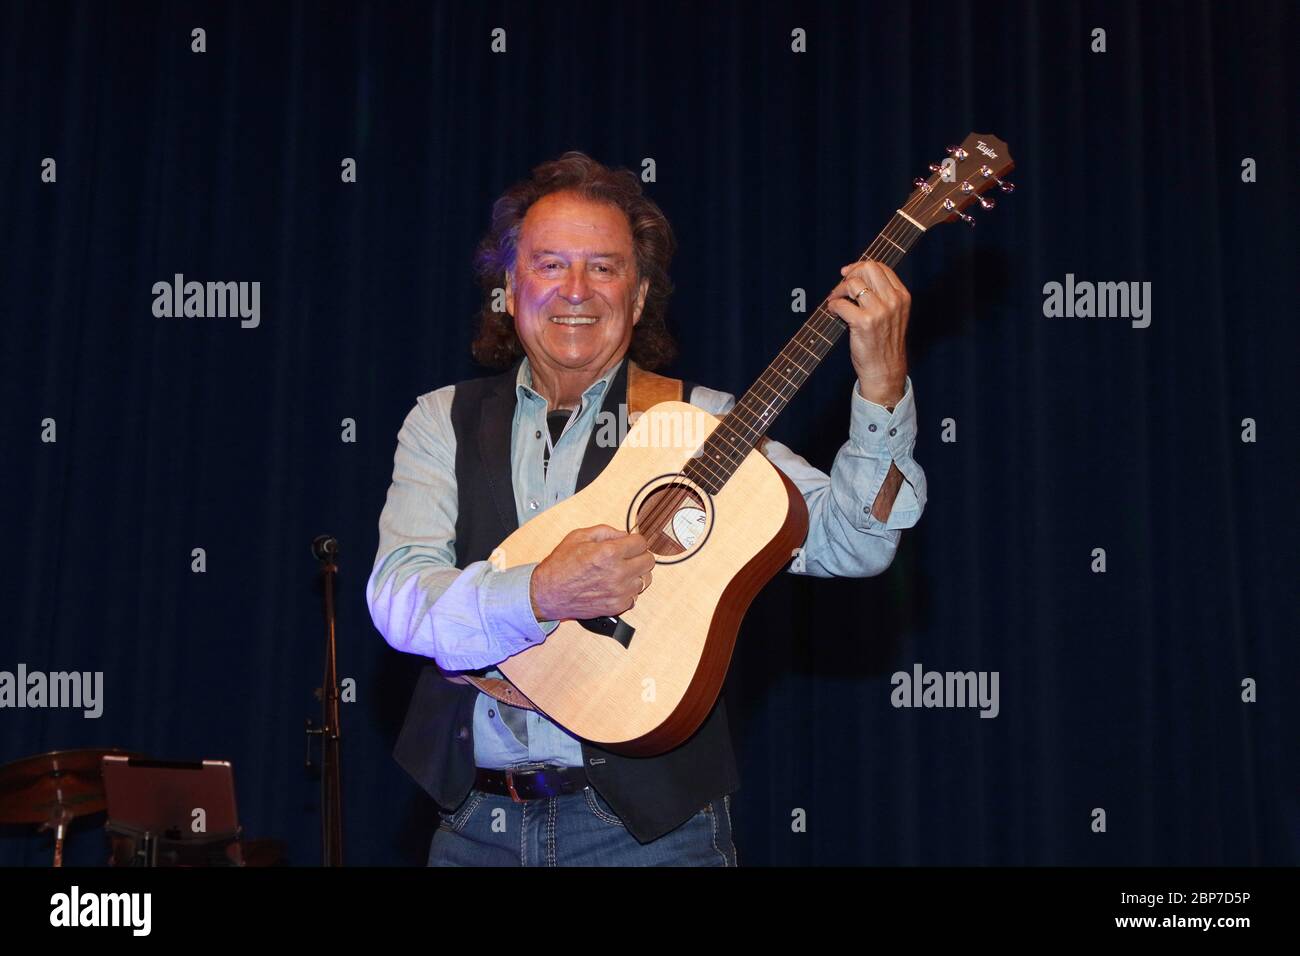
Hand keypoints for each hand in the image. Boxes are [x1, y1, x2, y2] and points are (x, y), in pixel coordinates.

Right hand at [530, 525, 653, 620]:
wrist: (548, 593)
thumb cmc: (560, 565)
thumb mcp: (579, 536)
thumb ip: (606, 531)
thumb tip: (624, 534)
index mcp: (609, 553)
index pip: (641, 543)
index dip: (636, 540)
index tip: (631, 542)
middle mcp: (617, 573)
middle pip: (648, 561)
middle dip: (639, 555)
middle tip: (627, 555)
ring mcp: (619, 592)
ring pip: (645, 579)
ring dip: (635, 574)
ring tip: (619, 571)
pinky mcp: (616, 606)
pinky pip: (635, 596)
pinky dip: (628, 590)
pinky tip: (614, 585)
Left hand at [826, 260, 909, 405]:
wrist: (885, 370)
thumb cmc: (884, 343)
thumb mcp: (892, 314)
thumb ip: (881, 295)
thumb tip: (855, 275)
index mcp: (902, 296)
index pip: (880, 267)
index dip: (860, 267)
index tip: (848, 274)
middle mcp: (893, 301)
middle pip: (868, 269)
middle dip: (850, 275)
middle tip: (841, 288)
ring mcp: (880, 311)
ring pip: (853, 283)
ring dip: (838, 291)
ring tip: (835, 301)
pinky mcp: (864, 323)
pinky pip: (841, 303)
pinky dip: (833, 306)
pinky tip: (834, 313)